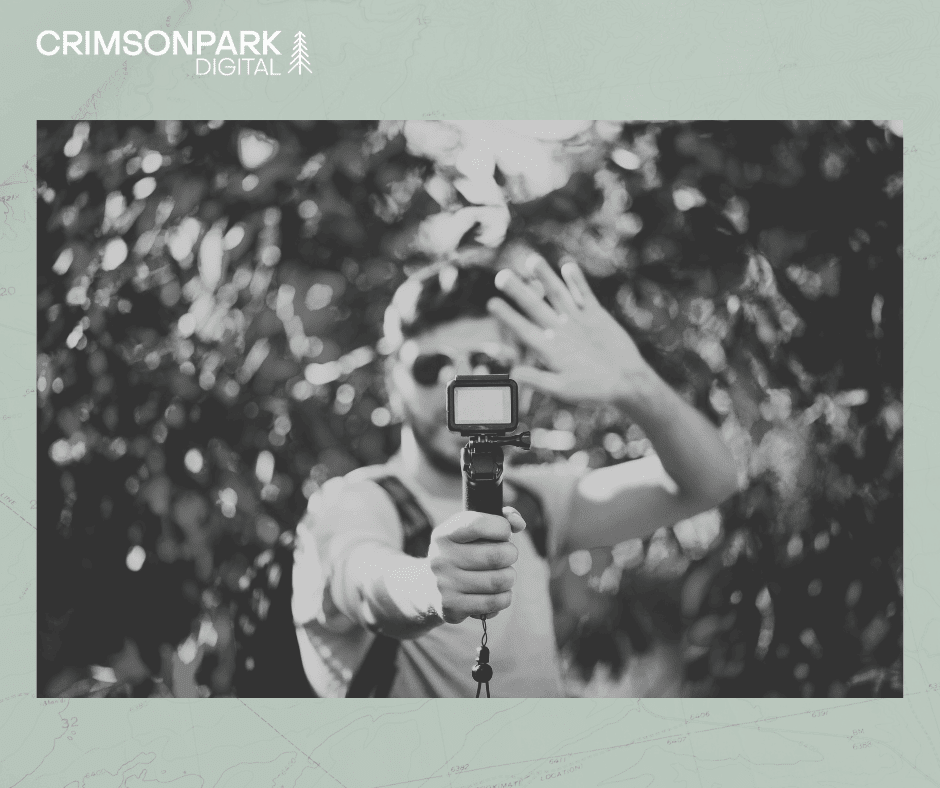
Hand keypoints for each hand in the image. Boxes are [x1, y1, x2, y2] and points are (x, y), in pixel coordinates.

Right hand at [426, 506, 525, 623]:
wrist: (428, 588)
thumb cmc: (462, 553)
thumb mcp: (471, 532)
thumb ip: (500, 518)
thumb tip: (518, 524)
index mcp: (444, 534)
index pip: (478, 524)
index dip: (501, 527)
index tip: (504, 532)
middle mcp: (441, 558)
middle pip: (496, 556)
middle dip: (510, 554)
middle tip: (507, 555)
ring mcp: (445, 585)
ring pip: (499, 581)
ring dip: (509, 577)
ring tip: (503, 574)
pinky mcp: (453, 607)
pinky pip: (494, 602)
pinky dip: (504, 597)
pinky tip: (498, 592)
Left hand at [487, 256, 653, 404]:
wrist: (627, 382)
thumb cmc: (595, 391)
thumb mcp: (564, 388)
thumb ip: (539, 380)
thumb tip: (513, 375)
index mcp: (549, 349)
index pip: (524, 329)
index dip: (508, 317)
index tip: (492, 304)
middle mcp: (559, 331)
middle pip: (535, 306)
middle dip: (519, 291)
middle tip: (501, 276)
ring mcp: (576, 320)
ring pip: (557, 294)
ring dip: (545, 278)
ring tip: (531, 261)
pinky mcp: (595, 314)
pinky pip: (584, 294)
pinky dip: (576, 281)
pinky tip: (566, 267)